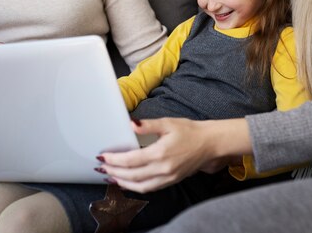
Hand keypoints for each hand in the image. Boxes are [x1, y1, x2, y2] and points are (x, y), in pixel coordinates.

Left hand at [99, 117, 250, 192]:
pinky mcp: (171, 181)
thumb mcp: (168, 123)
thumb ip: (148, 125)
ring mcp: (167, 177)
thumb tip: (132, 124)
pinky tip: (128, 182)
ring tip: (110, 176)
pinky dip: (135, 187)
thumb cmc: (190, 131)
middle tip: (101, 167)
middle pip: (131, 176)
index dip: (114, 160)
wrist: (210, 143)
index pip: (131, 160)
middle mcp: (163, 169)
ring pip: (139, 186)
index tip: (103, 157)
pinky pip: (149, 189)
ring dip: (122, 182)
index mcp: (160, 153)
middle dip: (114, 172)